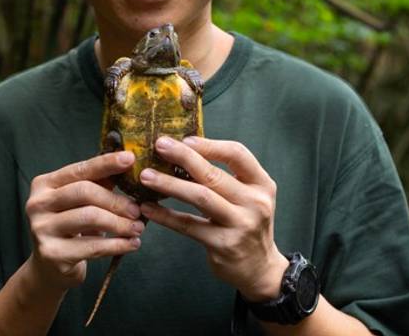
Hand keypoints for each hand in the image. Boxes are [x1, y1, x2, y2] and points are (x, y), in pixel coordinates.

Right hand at [25, 151, 143, 292]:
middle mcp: (37, 204)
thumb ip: (97, 183)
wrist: (50, 266)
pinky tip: (131, 244)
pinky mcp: (51, 254)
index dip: (106, 163)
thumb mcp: (79, 201)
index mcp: (44, 184)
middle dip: (116, 200)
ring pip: (90, 218)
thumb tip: (129, 166)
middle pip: (84, 192)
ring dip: (120, 223)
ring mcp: (41, 229)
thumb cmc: (71, 225)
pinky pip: (92, 246)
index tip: (130, 159)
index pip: (80, 169)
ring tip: (138, 228)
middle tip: (137, 210)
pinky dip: (117, 244)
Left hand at [138, 136, 287, 300]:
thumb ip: (225, 175)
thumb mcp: (248, 196)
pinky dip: (165, 216)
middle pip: (214, 174)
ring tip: (146, 176)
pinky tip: (148, 207)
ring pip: (200, 197)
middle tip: (159, 145)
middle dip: (183, 157)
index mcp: (262, 184)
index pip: (237, 154)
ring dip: (170, 184)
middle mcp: (255, 203)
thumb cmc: (245, 221)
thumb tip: (184, 149)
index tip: (184, 139)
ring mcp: (240, 225)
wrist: (259, 268)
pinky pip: (188, 226)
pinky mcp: (223, 245)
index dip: (210, 144)